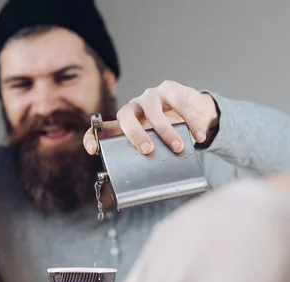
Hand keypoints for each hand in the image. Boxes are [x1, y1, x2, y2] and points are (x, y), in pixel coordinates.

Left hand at [84, 80, 218, 154]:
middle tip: (148, 150)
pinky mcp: (170, 89)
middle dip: (135, 133)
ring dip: (166, 130)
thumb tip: (144, 185)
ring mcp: (151, 96)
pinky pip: (179, 104)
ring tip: (179, 147)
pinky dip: (190, 121)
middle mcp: (134, 107)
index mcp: (126, 124)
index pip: (103, 129)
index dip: (93, 137)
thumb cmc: (171, 131)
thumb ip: (149, 156)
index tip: (92, 150)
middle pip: (126, 116)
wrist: (196, 112)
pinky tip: (198, 135)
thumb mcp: (157, 144)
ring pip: (153, 110)